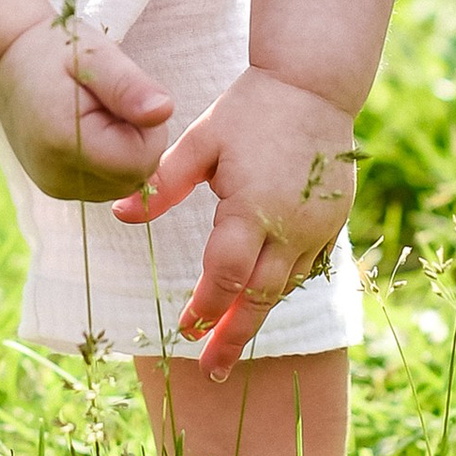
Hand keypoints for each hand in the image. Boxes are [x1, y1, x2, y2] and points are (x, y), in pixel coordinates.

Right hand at [0, 20, 172, 203]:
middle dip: (137, 139)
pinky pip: (106, 183)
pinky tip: (89, 131)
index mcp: (66, 141)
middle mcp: (57, 175)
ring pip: (124, 182)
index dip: (147, 128)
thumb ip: (129, 85)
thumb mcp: (94, 55)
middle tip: (109, 102)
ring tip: (96, 114)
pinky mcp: (57, 189)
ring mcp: (55, 187)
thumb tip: (164, 112)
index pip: (142, 158)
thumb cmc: (54, 51)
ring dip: (124, 150)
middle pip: (135, 174)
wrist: (5, 61)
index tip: (122, 97)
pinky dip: (108, 159)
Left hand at [114, 67, 357, 378]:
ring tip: (232, 341)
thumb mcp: (200, 141)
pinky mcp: (334, 220)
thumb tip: (121, 214)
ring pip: (286, 286)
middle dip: (235, 337)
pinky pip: (307, 267)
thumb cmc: (250, 109)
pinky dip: (282, 286)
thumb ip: (163, 184)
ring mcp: (317, 226)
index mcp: (251, 207)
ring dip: (258, 314)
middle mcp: (289, 226)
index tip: (184, 330)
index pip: (225, 276)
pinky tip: (263, 298)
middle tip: (214, 371)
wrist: (313, 84)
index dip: (204, 308)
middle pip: (260, 298)